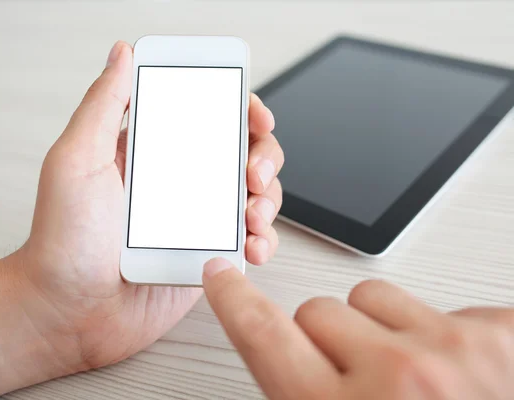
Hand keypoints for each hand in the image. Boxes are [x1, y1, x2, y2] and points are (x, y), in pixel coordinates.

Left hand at [0, 41, 282, 395]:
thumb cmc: (62, 242)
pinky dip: (263, 241)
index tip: (254, 116)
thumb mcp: (75, 160)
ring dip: (269, 200)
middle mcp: (179, 183)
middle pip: (242, 154)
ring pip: (254, 196)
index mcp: (152, 153)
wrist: (68, 313)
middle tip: (253, 175)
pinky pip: (249, 242)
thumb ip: (103, 105)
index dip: (239, 110)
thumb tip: (122, 54)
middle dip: (263, 157)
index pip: (207, 116)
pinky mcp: (207, 257)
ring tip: (253, 215)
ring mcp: (196, 221)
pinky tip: (252, 246)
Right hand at [203, 258, 513, 399]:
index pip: (263, 335)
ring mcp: (456, 348)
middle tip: (352, 382)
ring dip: (378, 330)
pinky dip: (437, 335)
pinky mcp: (503, 331)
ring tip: (407, 378)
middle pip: (316, 311)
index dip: (234, 301)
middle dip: (325, 342)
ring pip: (372, 297)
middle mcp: (397, 377)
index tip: (223, 277)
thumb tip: (281, 373)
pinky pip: (437, 305)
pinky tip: (459, 378)